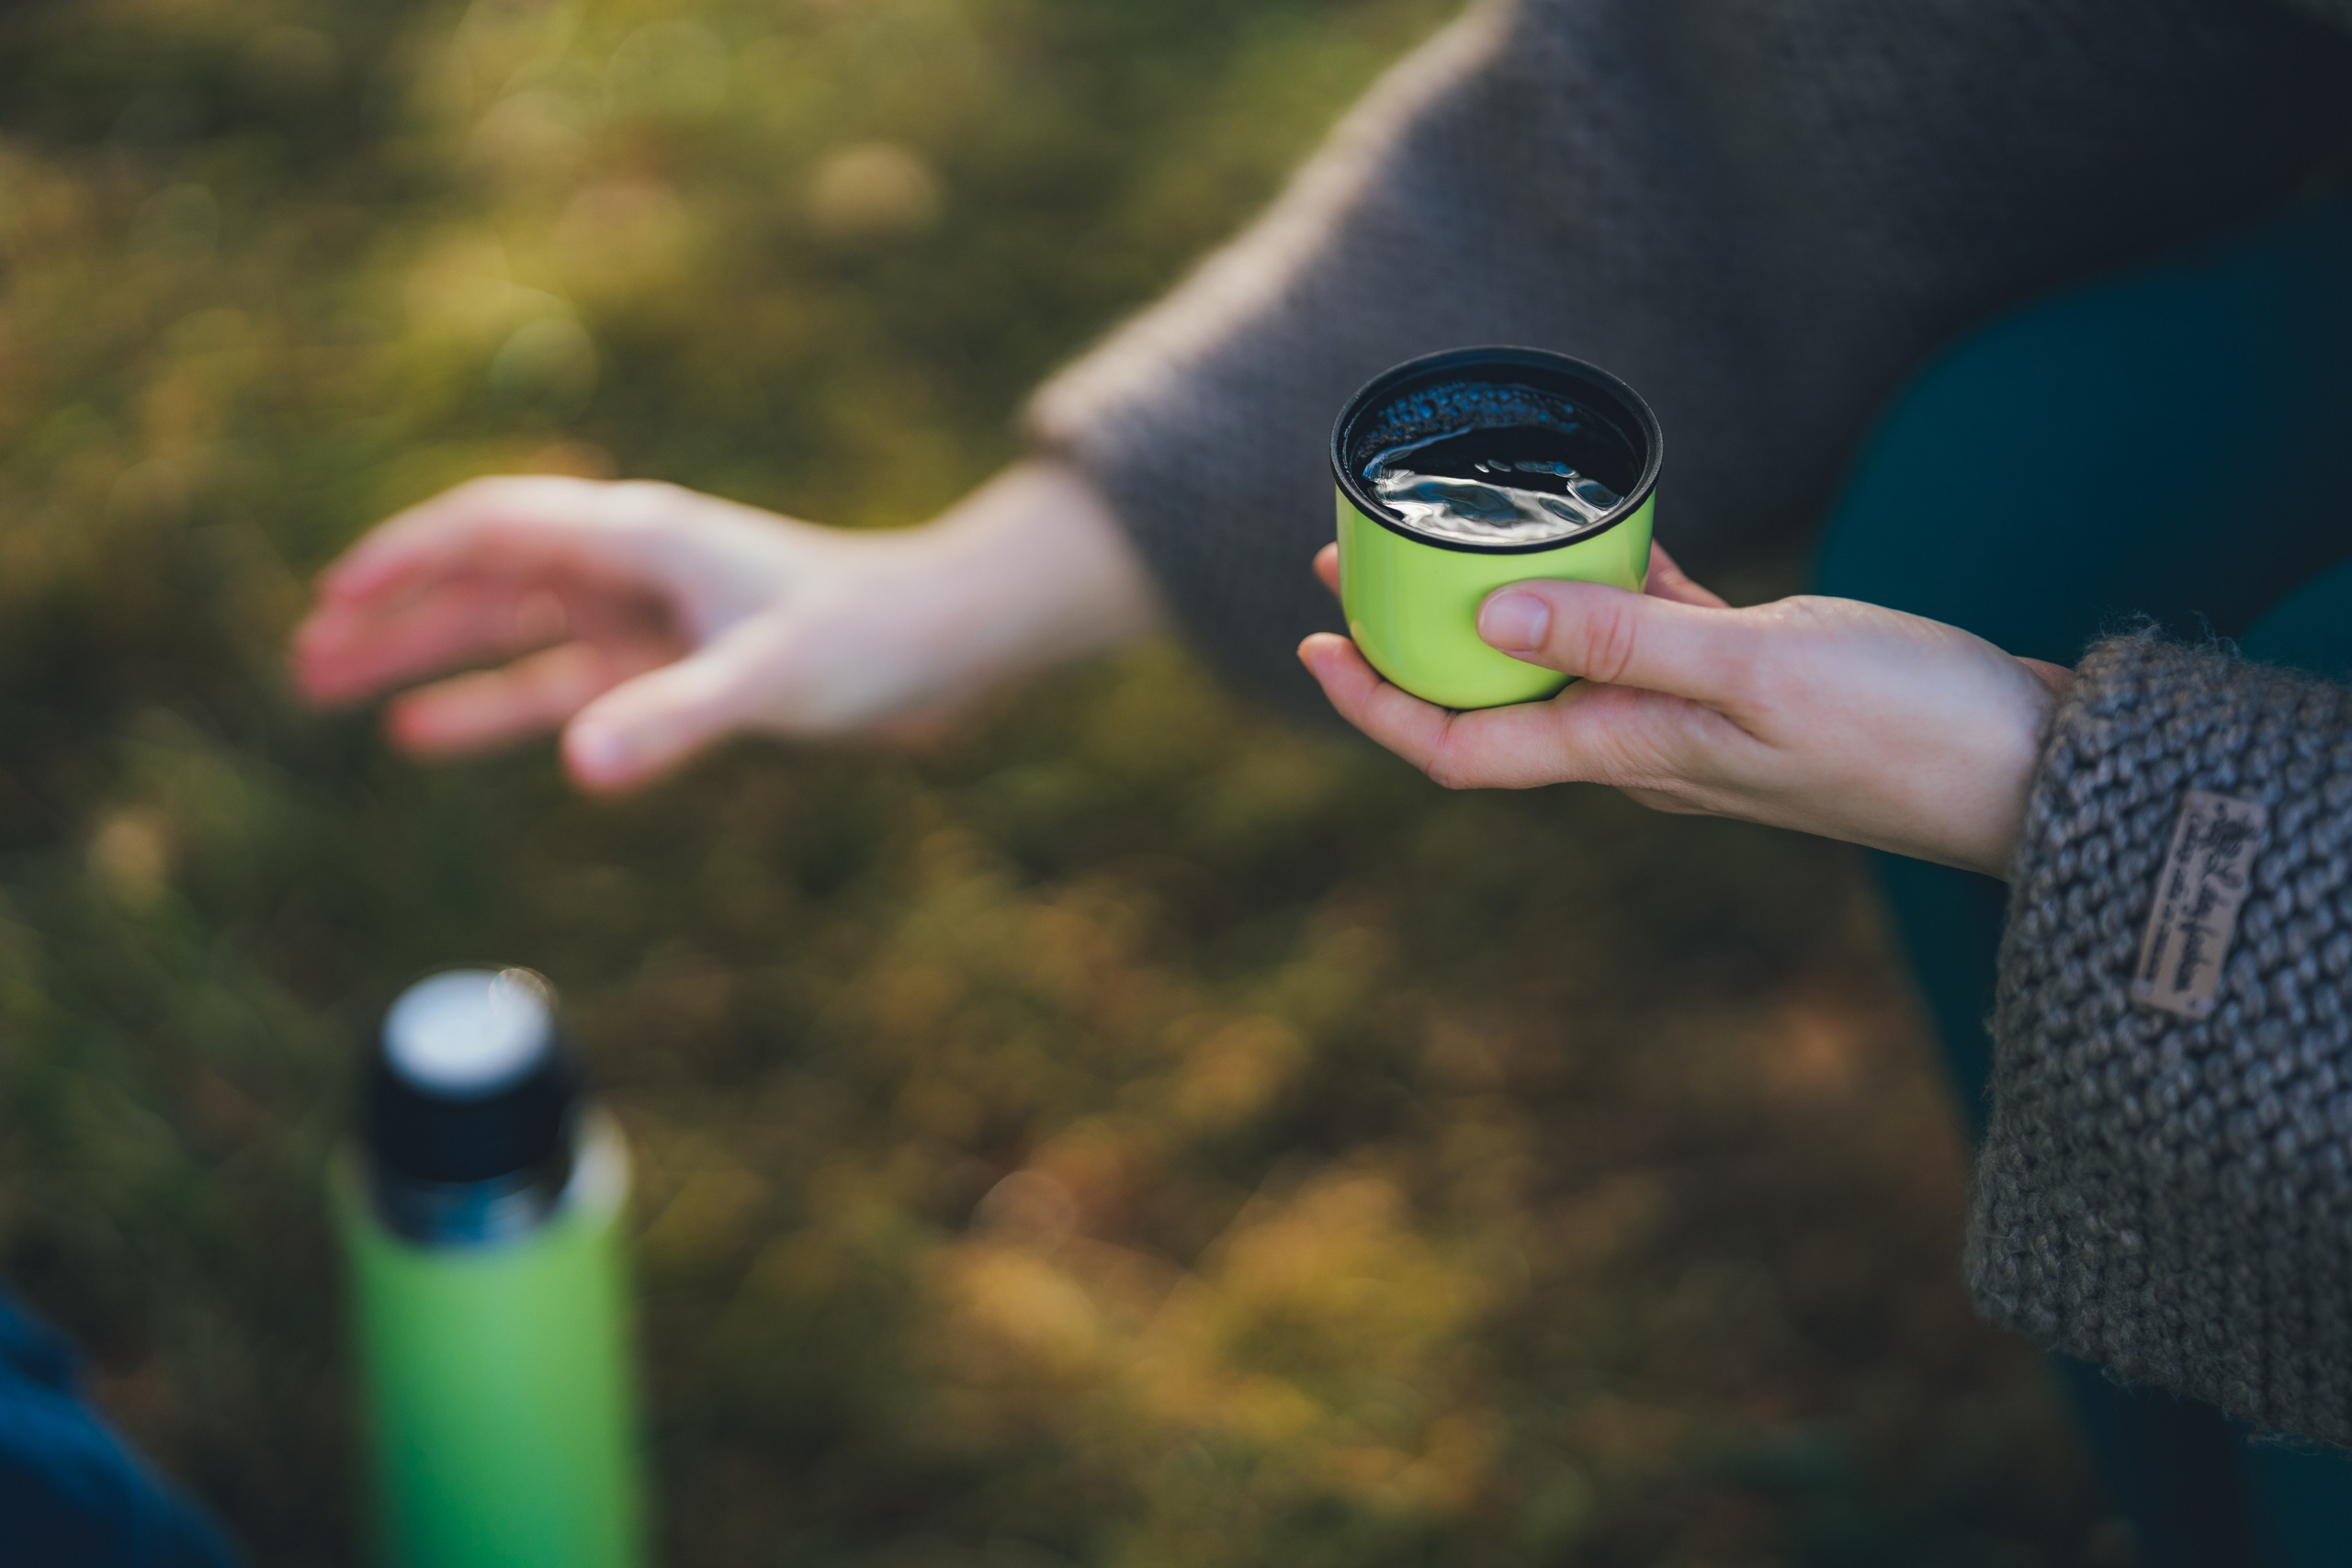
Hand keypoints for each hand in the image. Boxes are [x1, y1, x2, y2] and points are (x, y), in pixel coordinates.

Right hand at [294, 460, 1159, 790]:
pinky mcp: (670, 667)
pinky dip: (497, 703)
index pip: (492, 528)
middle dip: (393, 616)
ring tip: (331, 692)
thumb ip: (678, 718)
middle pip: (482, 581)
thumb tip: (582, 767)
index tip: (333, 598)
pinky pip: (560, 683)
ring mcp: (645, 618)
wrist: (950, 644)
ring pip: (509, 634)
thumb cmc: (872, 638)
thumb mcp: (772, 678)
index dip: (407, 557)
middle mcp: (629, 566)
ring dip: (427, 660)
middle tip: (301, 665)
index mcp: (639, 537)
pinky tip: (431, 732)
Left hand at [1297, 543, 2069, 877]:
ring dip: (1491, 606)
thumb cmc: (1903, 726)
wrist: (2029, 769)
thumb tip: (1486, 626)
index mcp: (1624, 754)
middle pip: (1488, 702)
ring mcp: (1688, 715)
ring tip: (1442, 533)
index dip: (1374, 704)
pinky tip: (1590, 522)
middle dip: (1410, 640)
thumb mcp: (1754, 672)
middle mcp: (1639, 746)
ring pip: (1558, 658)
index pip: (1458, 748)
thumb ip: (1622, 644)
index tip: (1313, 643)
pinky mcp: (1744, 677)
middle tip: (1349, 560)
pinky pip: (1642, 626)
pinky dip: (1602, 579)